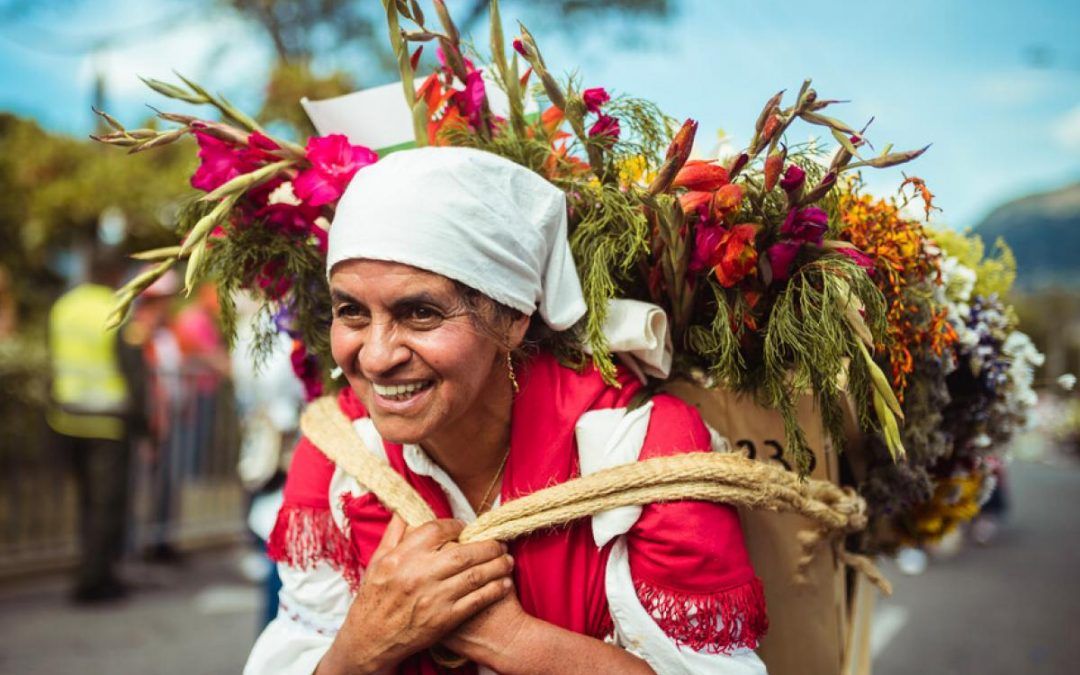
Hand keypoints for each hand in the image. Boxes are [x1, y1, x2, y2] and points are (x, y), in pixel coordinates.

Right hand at [318, 516, 514, 673]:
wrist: (371, 639)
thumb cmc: (374, 597)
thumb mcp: (377, 560)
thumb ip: (394, 533)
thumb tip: (406, 510)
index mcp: (403, 556)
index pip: (438, 530)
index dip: (457, 526)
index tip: (467, 529)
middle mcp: (420, 574)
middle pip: (464, 553)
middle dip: (488, 546)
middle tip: (500, 543)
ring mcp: (434, 597)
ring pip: (474, 576)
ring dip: (496, 566)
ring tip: (508, 560)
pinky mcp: (444, 619)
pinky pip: (476, 601)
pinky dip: (494, 591)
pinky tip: (505, 584)